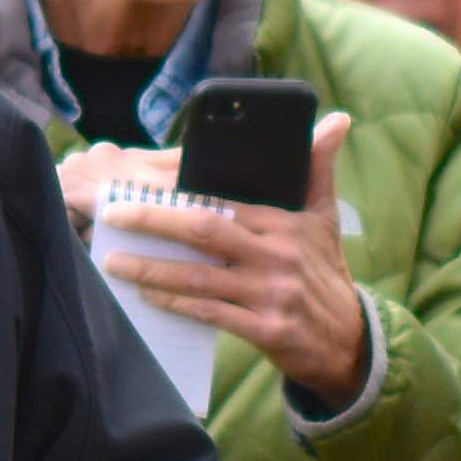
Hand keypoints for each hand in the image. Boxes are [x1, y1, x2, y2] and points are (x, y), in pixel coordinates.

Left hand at [99, 109, 370, 412]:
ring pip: (199, 278)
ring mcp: (272, 295)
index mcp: (283, 224)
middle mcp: (277, 257)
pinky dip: (176, 304)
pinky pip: (211, 314)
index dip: (172, 194)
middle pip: (202, 231)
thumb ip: (319, 167)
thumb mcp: (325, 218)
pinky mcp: (268, 331)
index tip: (133, 186)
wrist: (349, 340)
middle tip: (111, 214)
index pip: (218, 201)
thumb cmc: (325, 272)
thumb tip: (337, 119)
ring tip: (113, 262)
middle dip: (151, 220)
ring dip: (151, 269)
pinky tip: (148, 296)